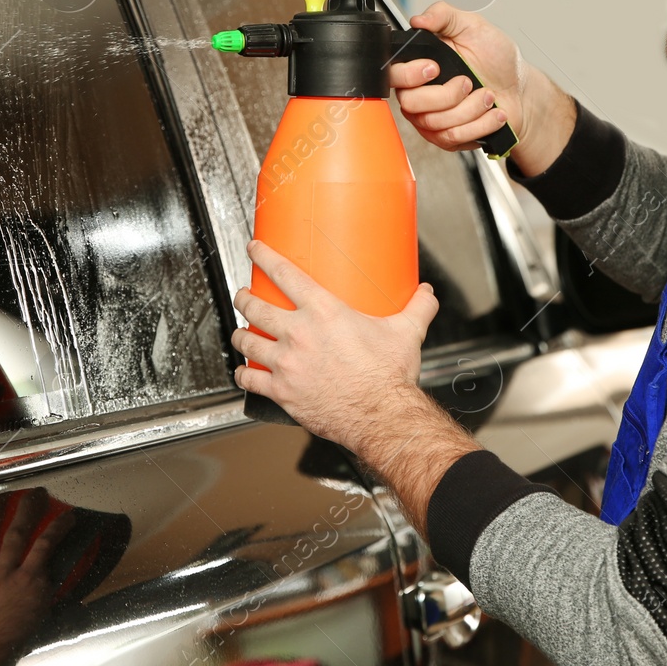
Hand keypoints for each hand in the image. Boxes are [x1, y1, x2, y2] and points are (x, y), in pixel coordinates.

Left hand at [230, 240, 438, 452]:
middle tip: (244, 294)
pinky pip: (251, 379)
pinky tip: (244, 371)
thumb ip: (417, 309)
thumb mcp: (406, 333)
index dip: (264, 256)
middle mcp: (299, 334)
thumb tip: (426, 294)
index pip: (284, 274)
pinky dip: (243, 373)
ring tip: (240, 330)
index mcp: (324, 312)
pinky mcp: (282, 391)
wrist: (381, 416)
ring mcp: (287, 363)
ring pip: (247, 340)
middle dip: (244, 297)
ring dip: (239, 333)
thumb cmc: (389, 377)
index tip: (255, 249)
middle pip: (256, 306)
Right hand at [387, 1, 576, 175]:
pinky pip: (453, 137)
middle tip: (469, 82)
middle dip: (448, 95)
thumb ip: (444, 15)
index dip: (411, 75)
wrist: (520, 90)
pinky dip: (480, 124)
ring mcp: (431, 118)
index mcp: (420, 64)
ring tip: (488, 96)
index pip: (393, 75)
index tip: (435, 67)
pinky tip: (493, 113)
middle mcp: (420, 92)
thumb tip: (418, 19)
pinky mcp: (446, 137)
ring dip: (471, 109)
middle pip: (410, 104)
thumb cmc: (496, 59)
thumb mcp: (473, 27)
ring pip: (435, 123)